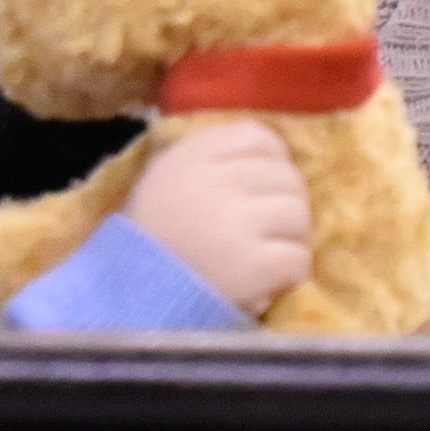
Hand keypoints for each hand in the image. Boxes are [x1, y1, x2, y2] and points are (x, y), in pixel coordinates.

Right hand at [116, 116, 313, 316]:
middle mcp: (215, 182)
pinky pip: (298, 257)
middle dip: (284, 201)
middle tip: (267, 227)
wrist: (131, 294)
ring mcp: (236, 223)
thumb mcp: (166, 176)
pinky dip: (291, 272)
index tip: (262, 185)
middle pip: (286, 176)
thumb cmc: (151, 236)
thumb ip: (208, 158)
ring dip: (290, 237)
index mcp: (192, 155)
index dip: (272, 159)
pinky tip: (270, 280)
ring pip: (298, 214)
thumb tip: (271, 154)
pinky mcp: (252, 265)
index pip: (257, 136)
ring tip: (269, 253)